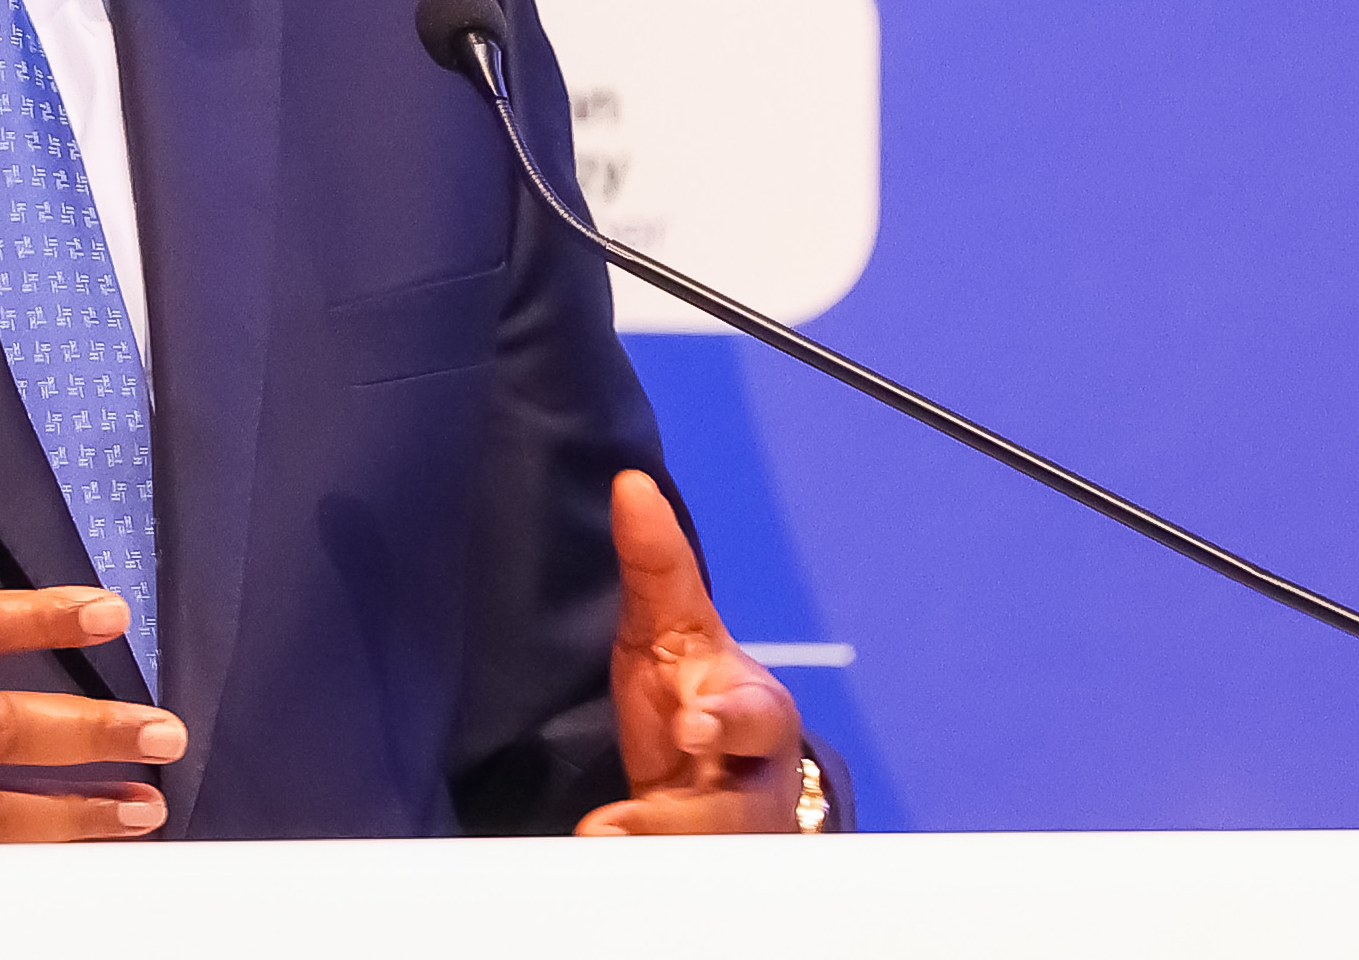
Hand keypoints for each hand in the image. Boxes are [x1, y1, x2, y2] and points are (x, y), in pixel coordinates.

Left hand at [576, 470, 803, 835]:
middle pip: (740, 807)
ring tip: (605, 838)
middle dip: (695, 812)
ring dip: (658, 845)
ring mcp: (730, 832)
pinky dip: (640, 866)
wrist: (715, 777)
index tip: (694, 724)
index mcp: (756, 715)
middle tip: (638, 819)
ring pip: (711, 848)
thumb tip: (630, 482)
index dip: (728, 722)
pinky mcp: (699, 862)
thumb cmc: (695, 689)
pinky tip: (603, 854)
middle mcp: (753, 780)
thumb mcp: (671, 628)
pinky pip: (679, 876)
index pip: (756, 717)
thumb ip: (655, 565)